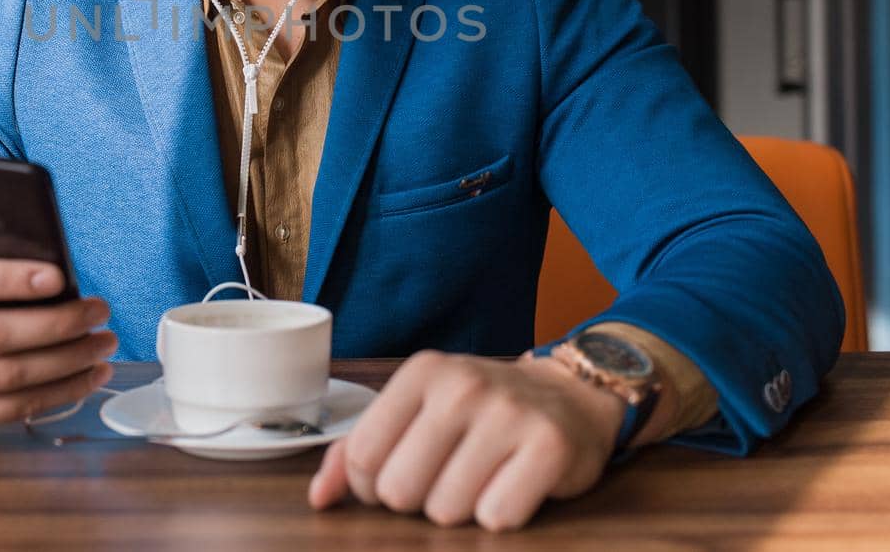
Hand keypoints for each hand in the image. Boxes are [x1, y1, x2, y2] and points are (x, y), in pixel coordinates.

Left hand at [308, 350, 625, 531]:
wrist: (569, 395)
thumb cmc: (480, 412)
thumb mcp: (417, 411)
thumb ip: (358, 449)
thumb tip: (319, 498)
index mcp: (422, 372)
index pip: (362, 456)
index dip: (371, 486)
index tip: (398, 475)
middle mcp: (462, 387)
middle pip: (399, 490)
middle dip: (417, 500)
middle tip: (445, 477)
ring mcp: (508, 415)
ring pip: (446, 510)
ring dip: (460, 510)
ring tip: (480, 478)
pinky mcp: (549, 448)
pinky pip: (497, 517)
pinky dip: (501, 514)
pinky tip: (510, 485)